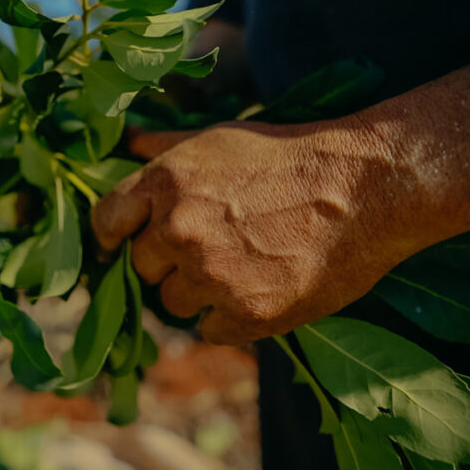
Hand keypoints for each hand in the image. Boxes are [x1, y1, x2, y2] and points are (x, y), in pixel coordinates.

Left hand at [92, 120, 416, 344]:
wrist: (364, 187)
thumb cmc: (291, 156)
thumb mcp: (221, 139)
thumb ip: (166, 147)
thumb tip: (128, 141)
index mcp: (165, 182)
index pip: (106, 221)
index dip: (111, 236)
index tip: (120, 244)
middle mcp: (178, 229)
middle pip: (141, 266)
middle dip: (165, 262)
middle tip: (208, 249)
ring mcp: (210, 274)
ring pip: (173, 303)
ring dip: (196, 293)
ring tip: (240, 268)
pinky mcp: (245, 313)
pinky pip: (210, 329)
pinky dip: (229, 318)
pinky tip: (258, 291)